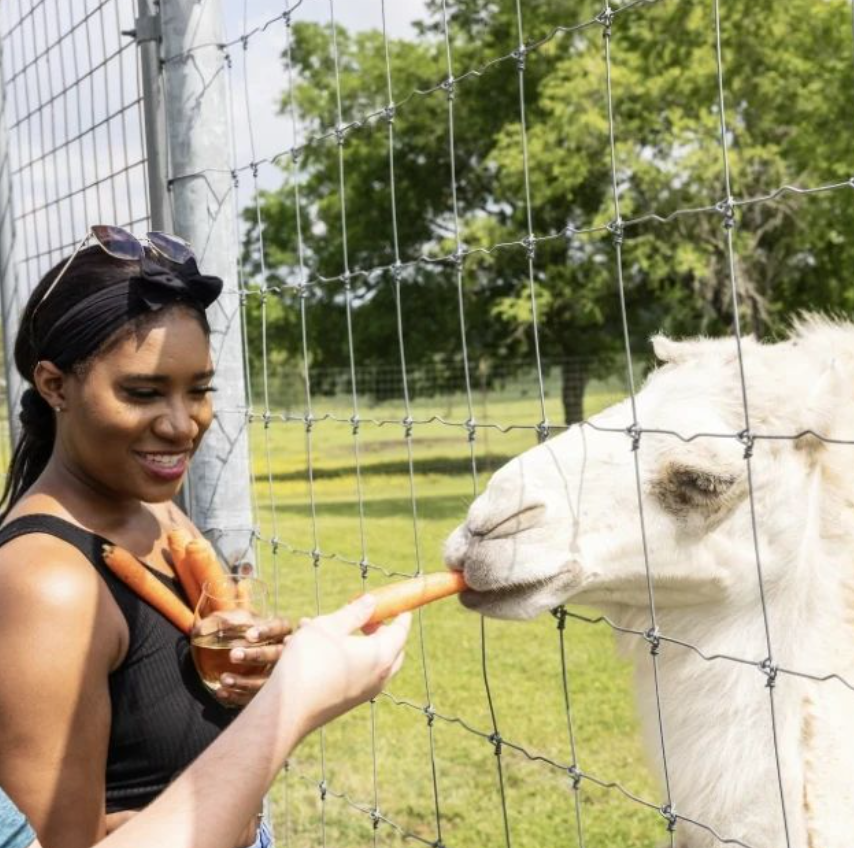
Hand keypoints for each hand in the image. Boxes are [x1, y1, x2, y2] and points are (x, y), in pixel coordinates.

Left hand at [216, 616, 291, 707]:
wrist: (247, 649)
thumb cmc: (244, 630)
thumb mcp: (237, 620)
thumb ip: (225, 622)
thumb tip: (206, 630)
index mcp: (281, 630)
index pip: (279, 627)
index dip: (267, 631)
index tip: (249, 635)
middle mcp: (285, 652)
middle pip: (277, 654)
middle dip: (256, 655)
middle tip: (233, 655)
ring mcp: (280, 674)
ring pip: (268, 680)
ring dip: (246, 681)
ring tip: (224, 679)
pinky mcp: (268, 692)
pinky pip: (257, 696)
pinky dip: (238, 696)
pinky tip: (222, 692)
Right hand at [270, 594, 410, 736]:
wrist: (287, 710)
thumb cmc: (309, 662)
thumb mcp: (330, 626)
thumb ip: (354, 612)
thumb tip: (372, 602)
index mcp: (381, 656)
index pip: (401, 631)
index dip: (400, 614)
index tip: (399, 603)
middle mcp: (379, 677)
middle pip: (391, 648)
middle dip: (380, 629)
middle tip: (365, 616)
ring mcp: (365, 692)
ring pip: (369, 660)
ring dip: (354, 641)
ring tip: (325, 626)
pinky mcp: (349, 700)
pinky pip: (355, 672)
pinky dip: (344, 657)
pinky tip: (315, 646)